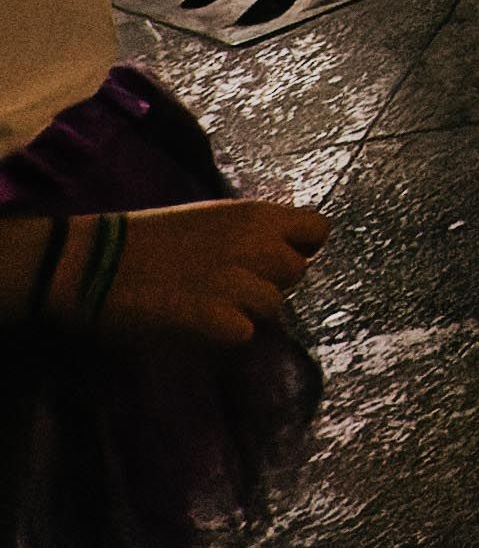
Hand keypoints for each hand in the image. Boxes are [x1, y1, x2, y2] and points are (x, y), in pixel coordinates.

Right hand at [90, 201, 331, 348]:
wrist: (92, 261)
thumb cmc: (149, 238)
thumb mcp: (212, 218)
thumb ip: (254, 232)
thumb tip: (287, 250)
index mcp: (255, 214)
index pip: (318, 230)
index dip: (302, 247)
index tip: (274, 259)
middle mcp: (255, 242)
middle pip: (297, 273)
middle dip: (272, 283)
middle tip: (232, 287)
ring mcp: (236, 279)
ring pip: (273, 305)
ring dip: (246, 310)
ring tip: (207, 303)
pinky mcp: (213, 314)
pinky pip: (244, 332)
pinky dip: (224, 333)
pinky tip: (197, 322)